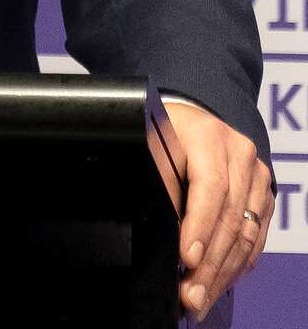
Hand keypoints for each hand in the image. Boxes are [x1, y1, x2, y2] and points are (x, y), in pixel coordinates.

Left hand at [169, 103, 272, 320]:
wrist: (192, 118)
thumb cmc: (166, 132)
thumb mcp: (154, 143)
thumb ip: (158, 176)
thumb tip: (155, 220)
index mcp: (207, 136)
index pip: (210, 185)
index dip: (199, 225)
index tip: (186, 258)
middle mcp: (238, 154)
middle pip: (229, 217)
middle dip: (209, 263)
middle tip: (190, 295)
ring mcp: (256, 176)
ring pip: (245, 234)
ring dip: (222, 273)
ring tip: (200, 299)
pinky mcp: (263, 196)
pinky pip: (254, 239)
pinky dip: (236, 266)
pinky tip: (219, 283)